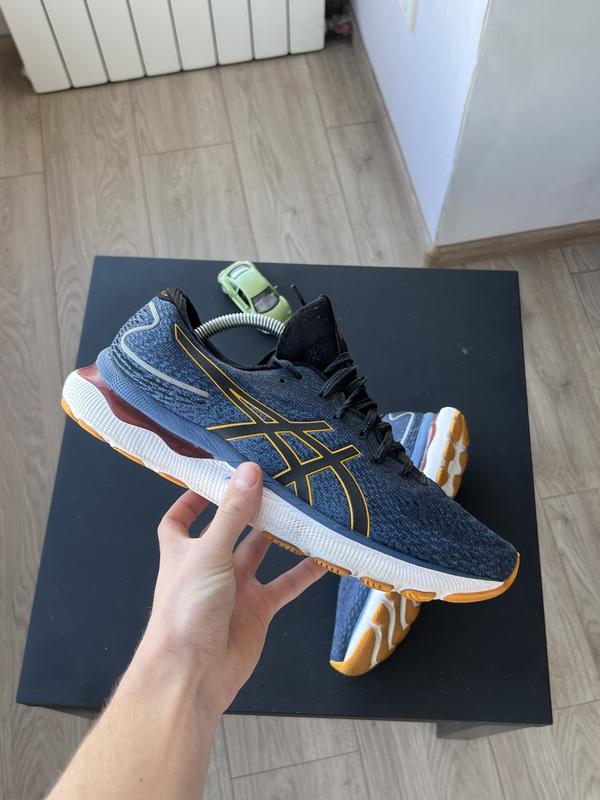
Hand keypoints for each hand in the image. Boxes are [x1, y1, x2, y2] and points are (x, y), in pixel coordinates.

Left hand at [137, 462, 324, 716]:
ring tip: (304, 507)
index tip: (217, 475)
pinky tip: (325, 556)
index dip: (195, 497)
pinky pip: (286, 584)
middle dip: (252, 508)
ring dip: (281, 534)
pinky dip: (305, 572)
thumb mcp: (209, 553)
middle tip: (278, 482)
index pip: (182, 517)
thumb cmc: (185, 611)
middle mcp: (209, 565)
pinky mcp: (258, 609)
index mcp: (184, 550)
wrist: (193, 675)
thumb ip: (232, 514)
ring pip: (261, 553)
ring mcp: (235, 588)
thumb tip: (249, 472)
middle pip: (231, 528)